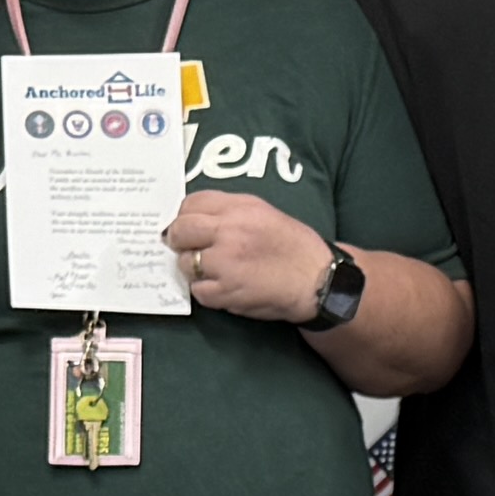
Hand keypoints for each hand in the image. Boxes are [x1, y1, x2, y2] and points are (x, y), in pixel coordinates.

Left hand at [163, 190, 331, 320]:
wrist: (318, 279)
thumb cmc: (293, 246)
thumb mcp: (263, 212)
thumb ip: (229, 211)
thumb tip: (196, 218)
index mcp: (239, 208)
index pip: (191, 203)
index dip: (184, 216)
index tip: (187, 226)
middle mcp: (229, 231)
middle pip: (180, 230)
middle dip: (177, 240)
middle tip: (184, 247)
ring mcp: (225, 262)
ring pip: (186, 263)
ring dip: (194, 268)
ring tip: (213, 270)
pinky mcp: (226, 291)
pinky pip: (198, 290)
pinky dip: (206, 291)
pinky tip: (223, 287)